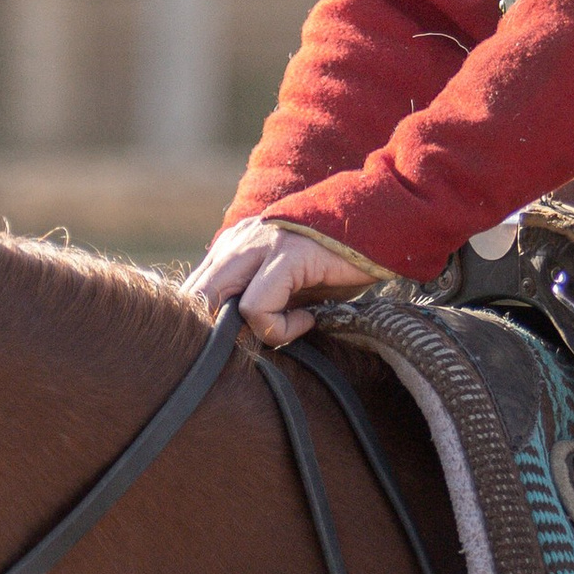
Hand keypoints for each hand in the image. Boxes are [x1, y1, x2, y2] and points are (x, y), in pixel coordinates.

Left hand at [182, 218, 380, 346]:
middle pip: (192, 299)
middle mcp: (238, 242)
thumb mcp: (289, 286)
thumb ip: (256, 301)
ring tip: (289, 328)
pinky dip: (279, 327)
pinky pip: (256, 306)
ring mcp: (259, 244)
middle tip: (258, 345)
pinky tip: (308, 319)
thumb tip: (232, 344)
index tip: (245, 345)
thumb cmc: (337, 266)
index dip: (207, 329)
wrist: (382, 229)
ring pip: (216, 304)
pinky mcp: (285, 254)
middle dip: (214, 336)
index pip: (192, 294)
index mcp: (232, 247)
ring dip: (249, 331)